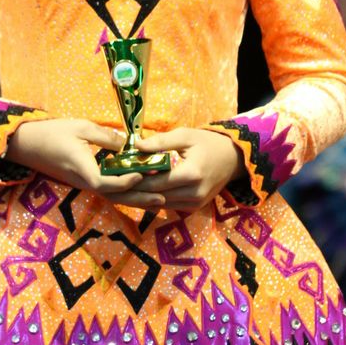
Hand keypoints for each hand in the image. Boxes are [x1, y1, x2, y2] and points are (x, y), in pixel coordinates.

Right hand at [6, 118, 165, 208]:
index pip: (104, 183)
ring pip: (112, 196)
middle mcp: (84, 181)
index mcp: (82, 168)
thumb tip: (128, 142)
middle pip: (114, 196)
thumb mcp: (80, 127)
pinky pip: (107, 191)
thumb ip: (105, 135)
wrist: (27, 144)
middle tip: (163, 196)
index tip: (141, 174)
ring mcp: (83, 184)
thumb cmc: (53, 133)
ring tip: (158, 199)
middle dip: (138, 198)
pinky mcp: (83, 181)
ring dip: (135, 199)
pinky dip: (125, 193)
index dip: (124, 182)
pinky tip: (139, 192)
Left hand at [116, 127, 245, 211]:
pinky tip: (139, 191)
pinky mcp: (194, 208)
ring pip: (160, 204)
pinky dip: (153, 199)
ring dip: (141, 197)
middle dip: (133, 189)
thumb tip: (136, 145)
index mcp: (191, 173)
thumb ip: (161, 142)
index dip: (134, 179)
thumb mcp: (185, 135)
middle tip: (112, 183)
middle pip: (155, 195)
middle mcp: (193, 193)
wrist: (233, 159)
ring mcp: (194, 204)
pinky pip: (168, 206)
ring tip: (120, 188)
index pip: (155, 181)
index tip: (116, 173)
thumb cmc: (207, 143)